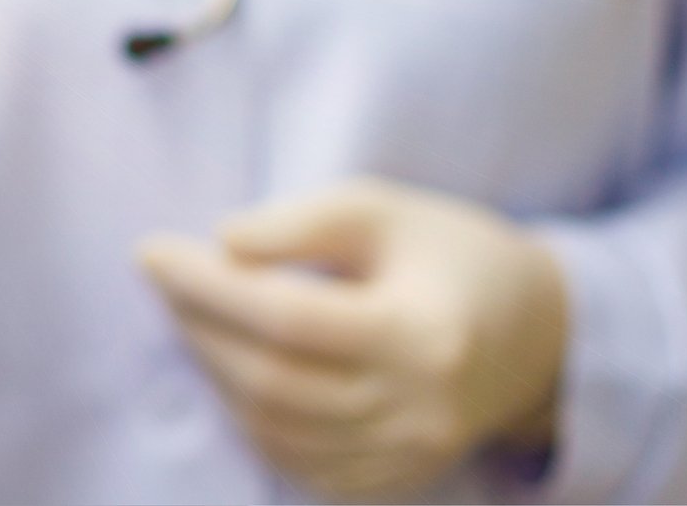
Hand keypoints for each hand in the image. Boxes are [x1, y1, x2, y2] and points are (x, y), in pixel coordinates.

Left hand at [138, 177, 566, 500]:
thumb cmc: (450, 255)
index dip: (207, 287)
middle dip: (197, 326)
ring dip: (213, 371)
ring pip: (274, 430)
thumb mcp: (384, 209)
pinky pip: (295, 462)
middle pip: (271, 382)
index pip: (288, 321)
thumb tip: (221, 244)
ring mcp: (405, 460)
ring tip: (189, 313)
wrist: (536, 337)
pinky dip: (248, 415)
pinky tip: (229, 365)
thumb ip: (302, 222)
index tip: (151, 249)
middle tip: (161, 277)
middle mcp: (416, 414)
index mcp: (422, 337)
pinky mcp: (390, 483)